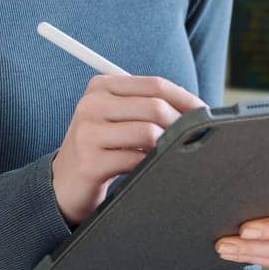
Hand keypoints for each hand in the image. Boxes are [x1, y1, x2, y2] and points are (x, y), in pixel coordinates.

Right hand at [50, 74, 208, 227]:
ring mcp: (88, 132)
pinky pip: (136, 160)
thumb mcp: (118, 118)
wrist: (63, 184)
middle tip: (194, 139)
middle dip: (182, 124)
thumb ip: (147, 106)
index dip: (186, 99)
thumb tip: (196, 108)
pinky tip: (150, 168)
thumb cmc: (100, 148)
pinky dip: (151, 165)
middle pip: (155, 107)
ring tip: (170, 154)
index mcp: (101, 86)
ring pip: (149, 132)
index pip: (155, 85)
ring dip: (167, 146)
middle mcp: (91, 104)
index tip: (205, 113)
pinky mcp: (90, 162)